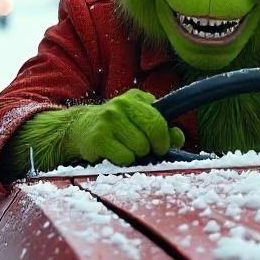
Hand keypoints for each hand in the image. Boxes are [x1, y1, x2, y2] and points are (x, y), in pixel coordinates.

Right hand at [65, 89, 185, 165]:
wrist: (81, 128)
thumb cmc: (117, 126)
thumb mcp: (139, 120)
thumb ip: (163, 128)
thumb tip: (177, 137)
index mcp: (135, 99)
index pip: (158, 121)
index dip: (164, 139)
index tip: (161, 146)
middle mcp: (120, 105)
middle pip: (151, 135)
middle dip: (152, 147)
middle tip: (143, 150)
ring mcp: (108, 121)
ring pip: (139, 149)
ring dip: (136, 155)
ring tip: (124, 148)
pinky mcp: (98, 138)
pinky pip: (125, 158)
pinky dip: (123, 161)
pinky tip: (113, 154)